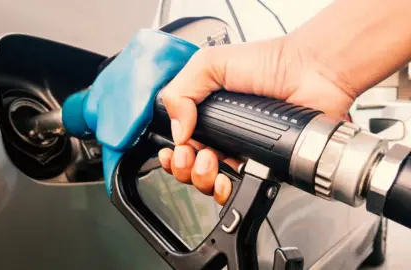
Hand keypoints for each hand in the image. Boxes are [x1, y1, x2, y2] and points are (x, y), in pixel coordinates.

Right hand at [158, 36, 357, 204]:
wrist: (309, 73)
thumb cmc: (267, 63)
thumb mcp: (210, 64)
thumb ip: (181, 91)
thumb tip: (177, 130)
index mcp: (206, 114)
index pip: (180, 143)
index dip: (173, 153)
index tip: (172, 151)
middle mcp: (222, 136)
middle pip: (190, 168)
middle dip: (183, 168)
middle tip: (191, 155)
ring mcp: (242, 153)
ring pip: (209, 183)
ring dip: (200, 179)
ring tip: (209, 161)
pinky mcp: (263, 166)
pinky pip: (240, 188)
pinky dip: (226, 191)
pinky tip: (225, 179)